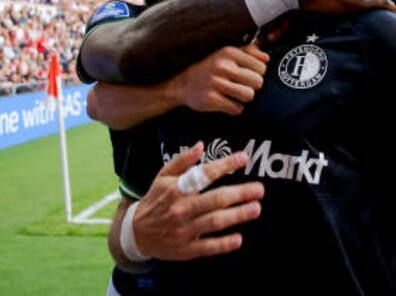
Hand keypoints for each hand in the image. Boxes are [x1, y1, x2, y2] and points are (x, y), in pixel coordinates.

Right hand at [133, 143, 263, 260]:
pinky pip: (207, 247)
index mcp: (176, 189)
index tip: (243, 158)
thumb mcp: (163, 176)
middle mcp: (181, 208)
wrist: (136, 233)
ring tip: (255, 208)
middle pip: (215, 199)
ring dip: (237, 215)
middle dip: (239, 193)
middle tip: (259, 189)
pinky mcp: (186, 249)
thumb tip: (200, 145)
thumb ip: (182, 161)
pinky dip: (223, 244)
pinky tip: (238, 239)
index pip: (204, 174)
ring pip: (214, 222)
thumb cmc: (155, 200)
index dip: (225, 165)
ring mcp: (184, 230)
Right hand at [177, 45, 268, 114]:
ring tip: (235, 95)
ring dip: (244, 98)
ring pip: (249, 96)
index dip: (257, 74)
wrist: (183, 84)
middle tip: (241, 86)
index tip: (247, 75)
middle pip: (258, 82)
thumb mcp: (226, 53)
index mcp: (229, 52)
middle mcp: (223, 66)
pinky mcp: (211, 99)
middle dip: (252, 87)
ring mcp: (216, 83)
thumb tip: (267, 58)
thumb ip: (249, 51)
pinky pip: (237, 109)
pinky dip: (234, 108)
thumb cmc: (210, 68)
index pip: (262, 67)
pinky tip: (226, 102)